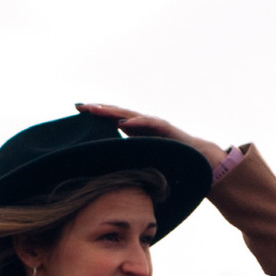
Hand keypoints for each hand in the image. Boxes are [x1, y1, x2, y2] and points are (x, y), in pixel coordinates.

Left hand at [77, 97, 230, 172]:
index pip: (111, 119)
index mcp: (134, 129)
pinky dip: (135, 123)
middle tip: (80, 107)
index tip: (78, 111)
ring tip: (96, 110)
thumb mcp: (142, 158)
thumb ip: (127, 157)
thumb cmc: (169, 159)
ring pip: (129, 115)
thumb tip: (105, 169)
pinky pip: (148, 123)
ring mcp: (153, 123)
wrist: (196, 157)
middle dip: (98, 109)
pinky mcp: (165, 128)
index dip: (96, 114)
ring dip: (112, 112)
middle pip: (116, 113)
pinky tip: (123, 124)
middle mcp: (142, 123)